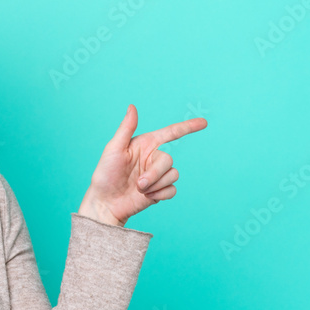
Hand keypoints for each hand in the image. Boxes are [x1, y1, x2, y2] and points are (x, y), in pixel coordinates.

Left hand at [78, 104, 206, 225]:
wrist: (105, 203)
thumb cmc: (105, 175)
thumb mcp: (113, 149)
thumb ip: (126, 128)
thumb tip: (132, 106)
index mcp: (145, 145)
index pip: (171, 133)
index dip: (188, 127)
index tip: (204, 123)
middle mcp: (153, 158)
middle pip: (169, 160)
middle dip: (155, 174)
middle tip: (139, 183)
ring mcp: (157, 175)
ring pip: (173, 175)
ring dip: (156, 185)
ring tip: (139, 189)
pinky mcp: (160, 191)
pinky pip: (173, 190)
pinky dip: (161, 194)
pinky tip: (147, 197)